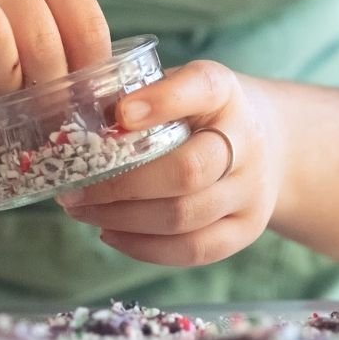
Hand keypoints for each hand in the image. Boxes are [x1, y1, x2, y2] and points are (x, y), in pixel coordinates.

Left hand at [56, 61, 284, 266]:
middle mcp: (246, 140)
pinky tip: (109, 233)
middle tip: (72, 189)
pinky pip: (193, 250)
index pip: (201, 88)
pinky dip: (143, 247)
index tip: (120, 114)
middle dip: (120, 185)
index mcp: (224, 92)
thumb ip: (135, 97)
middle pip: (187, 172)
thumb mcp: (177, 88)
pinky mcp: (246, 229)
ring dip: (122, 219)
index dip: (162, 101)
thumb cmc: (200, 114)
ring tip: (81, 212)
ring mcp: (251, 190)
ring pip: (183, 217)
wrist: (270, 144)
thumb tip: (68, 123)